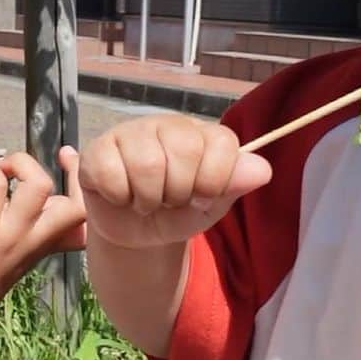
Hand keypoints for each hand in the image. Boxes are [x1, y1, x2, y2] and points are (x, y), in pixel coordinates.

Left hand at [0, 147, 85, 330]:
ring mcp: (11, 235)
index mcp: (48, 243)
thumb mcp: (24, 256)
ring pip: (39, 185)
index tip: (67, 157)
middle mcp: (36, 239)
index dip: (83, 180)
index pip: (87, 214)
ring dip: (18, 164)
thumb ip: (42, 232)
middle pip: (76, 204)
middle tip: (20, 167)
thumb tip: (49, 200)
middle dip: (52, 170)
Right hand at [78, 115, 270, 248]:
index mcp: (200, 134)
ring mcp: (130, 133)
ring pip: (147, 163)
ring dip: (147, 199)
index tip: (202, 198)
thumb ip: (234, 185)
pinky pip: (110, 171)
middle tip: (169, 201)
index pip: (221, 142)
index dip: (214, 180)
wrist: (136, 234)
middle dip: (179, 192)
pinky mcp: (97, 149)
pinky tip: (120, 196)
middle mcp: (166, 125)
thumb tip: (263, 170)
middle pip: (184, 150)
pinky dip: (118, 196)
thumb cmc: (177, 214)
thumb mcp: (211, 206)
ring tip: (144, 202)